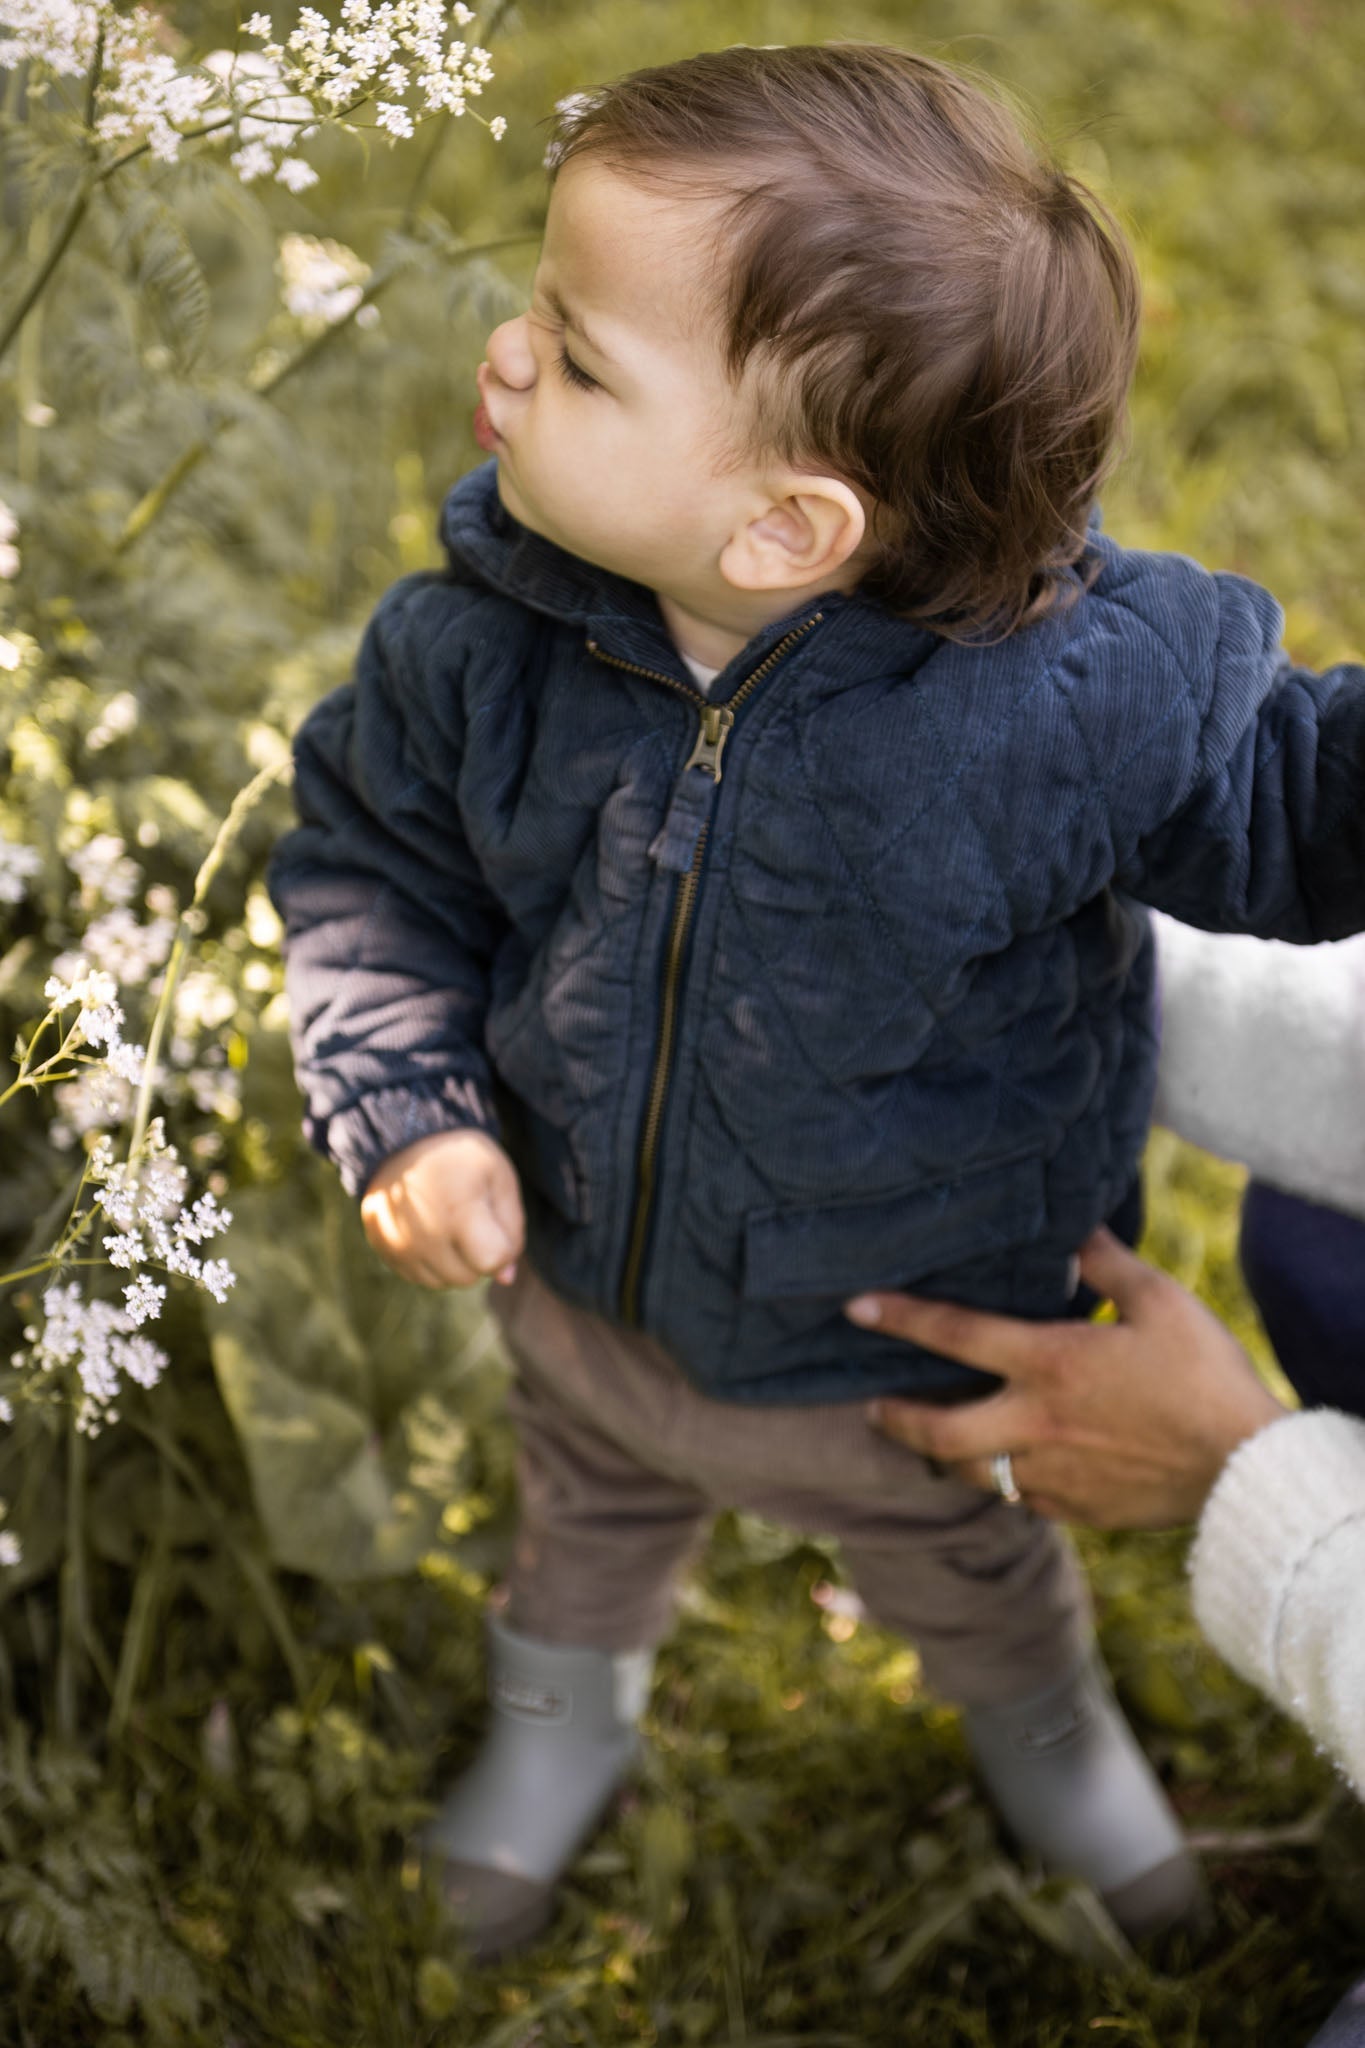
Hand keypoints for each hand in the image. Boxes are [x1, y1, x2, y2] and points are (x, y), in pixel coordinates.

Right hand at [360, 1128, 525, 1289]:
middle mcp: (422, 1234)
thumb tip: (506, 1278)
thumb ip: (512, 1228)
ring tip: (449, 1222)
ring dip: (454, 1262)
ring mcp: (397, 1244)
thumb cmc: (461, 1157)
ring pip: (443, 1282)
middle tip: (470, 1218)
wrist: (404, 1138)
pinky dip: (430, 1262)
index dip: (504, 1247)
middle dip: (478, 1255)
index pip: (492, 1261)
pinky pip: (418, 1277)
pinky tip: (430, 1229)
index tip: (495, 1222)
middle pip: (468, 1277)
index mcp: (457, 1211)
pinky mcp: (382, 1248)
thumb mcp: (499, 1177)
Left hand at [848, 1227, 1288, 1528]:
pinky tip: (1006, 1471)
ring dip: (942, 1457)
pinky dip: (1003, 1483)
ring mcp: (1050, 1473)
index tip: (856, 1307)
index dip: (899, 1317)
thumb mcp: (1160, 1301)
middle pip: (936, 1430)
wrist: (1245, 1469)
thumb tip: (1072, 1226)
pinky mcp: (1074, 1509)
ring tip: (930, 1443)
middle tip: (874, 1407)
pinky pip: (1019, 1499)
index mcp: (1049, 1362)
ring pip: (970, 1474)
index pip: (954, 1333)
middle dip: (895, 1419)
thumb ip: (1107, 1262)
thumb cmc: (1206, 1375)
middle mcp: (1034, 1422)